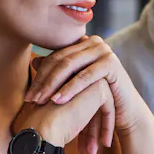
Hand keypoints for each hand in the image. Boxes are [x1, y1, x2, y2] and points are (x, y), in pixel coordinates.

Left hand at [23, 36, 153, 153]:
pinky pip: (85, 75)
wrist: (125, 111)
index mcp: (83, 43)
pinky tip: (58, 100)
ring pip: (70, 66)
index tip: (27, 95)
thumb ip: (58, 72)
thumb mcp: (74, 85)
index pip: (54, 56)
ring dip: (52, 85)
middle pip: (59, 60)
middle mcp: (93, 42)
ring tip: (41, 101)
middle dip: (43, 81)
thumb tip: (34, 60)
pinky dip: (70, 88)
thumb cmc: (98, 98)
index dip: (39, 75)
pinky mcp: (111, 63)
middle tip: (30, 99)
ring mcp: (103, 50)